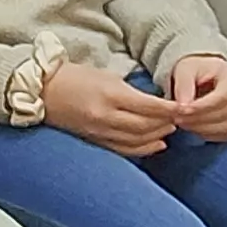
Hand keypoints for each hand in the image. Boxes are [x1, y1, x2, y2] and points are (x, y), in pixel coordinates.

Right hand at [39, 60, 180, 157]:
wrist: (42, 90)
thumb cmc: (74, 77)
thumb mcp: (106, 76)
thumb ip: (129, 91)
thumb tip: (154, 102)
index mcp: (110, 95)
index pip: (149, 106)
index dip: (170, 109)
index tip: (185, 107)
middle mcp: (106, 116)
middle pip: (146, 126)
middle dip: (167, 123)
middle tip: (182, 118)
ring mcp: (99, 132)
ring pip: (137, 140)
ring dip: (158, 136)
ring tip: (171, 129)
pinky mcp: (94, 141)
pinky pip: (123, 150)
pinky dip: (142, 149)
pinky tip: (156, 145)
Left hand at [165, 55, 226, 142]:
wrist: (201, 75)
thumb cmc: (196, 70)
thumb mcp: (185, 69)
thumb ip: (184, 86)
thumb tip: (183, 105)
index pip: (221, 97)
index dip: (201, 107)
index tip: (182, 110)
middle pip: (223, 114)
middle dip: (197, 118)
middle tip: (176, 116)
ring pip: (224, 127)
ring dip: (200, 128)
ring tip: (182, 121)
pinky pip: (222, 134)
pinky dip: (205, 133)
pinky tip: (191, 125)